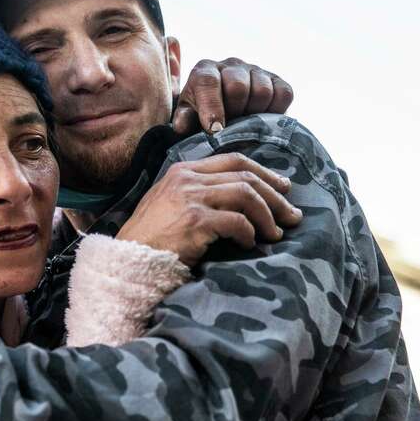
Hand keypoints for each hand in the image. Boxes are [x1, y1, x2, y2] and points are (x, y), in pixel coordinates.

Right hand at [116, 153, 302, 265]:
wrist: (127, 260)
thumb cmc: (151, 239)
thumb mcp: (169, 204)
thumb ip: (197, 193)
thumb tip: (239, 197)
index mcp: (183, 171)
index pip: (234, 160)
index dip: (264, 172)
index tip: (283, 188)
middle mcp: (187, 179)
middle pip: (246, 176)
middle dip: (275, 196)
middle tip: (292, 214)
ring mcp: (190, 198)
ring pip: (246, 195)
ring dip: (268, 215)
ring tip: (276, 233)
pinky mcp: (195, 221)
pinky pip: (237, 222)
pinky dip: (249, 233)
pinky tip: (249, 244)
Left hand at [171, 58, 293, 135]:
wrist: (226, 115)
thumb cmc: (201, 118)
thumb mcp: (188, 119)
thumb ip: (184, 120)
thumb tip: (183, 125)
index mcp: (204, 71)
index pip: (208, 82)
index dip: (212, 107)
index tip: (215, 130)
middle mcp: (231, 65)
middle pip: (238, 86)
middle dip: (234, 112)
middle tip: (230, 127)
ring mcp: (255, 70)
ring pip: (262, 91)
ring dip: (254, 114)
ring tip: (245, 124)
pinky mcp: (276, 80)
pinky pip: (284, 94)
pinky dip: (276, 111)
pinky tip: (262, 119)